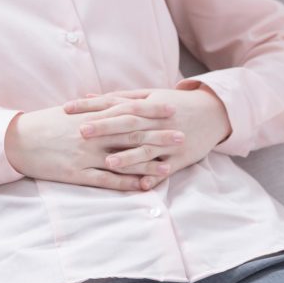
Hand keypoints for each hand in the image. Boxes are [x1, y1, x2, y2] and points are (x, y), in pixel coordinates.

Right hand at [5, 98, 178, 191]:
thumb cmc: (42, 125)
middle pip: (131, 135)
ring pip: (123, 159)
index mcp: (90, 117)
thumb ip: (92, 110)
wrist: (16, 140)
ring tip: (170, 166)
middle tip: (182, 136)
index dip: (150, 110)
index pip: (126, 111)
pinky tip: (142, 186)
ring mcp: (85, 155)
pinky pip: (106, 180)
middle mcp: (91, 135)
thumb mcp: (69, 113)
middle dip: (158, 136)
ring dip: (148, 163)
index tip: (170, 109)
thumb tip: (111, 105)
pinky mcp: (76, 173)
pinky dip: (126, 183)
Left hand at [65, 86, 230, 186]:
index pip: (114, 104)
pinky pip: (167, 169)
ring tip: (108, 162)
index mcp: (147, 105)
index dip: (91, 107)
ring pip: (148, 149)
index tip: (67, 109)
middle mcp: (157, 122)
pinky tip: (141, 186)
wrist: (216, 113)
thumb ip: (118, 98)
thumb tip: (87, 96)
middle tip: (81, 132)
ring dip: (128, 157)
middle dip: (105, 128)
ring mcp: (170, 141)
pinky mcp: (182, 158)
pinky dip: (155, 177)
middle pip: (128, 125)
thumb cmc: (175, 104)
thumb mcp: (149, 96)